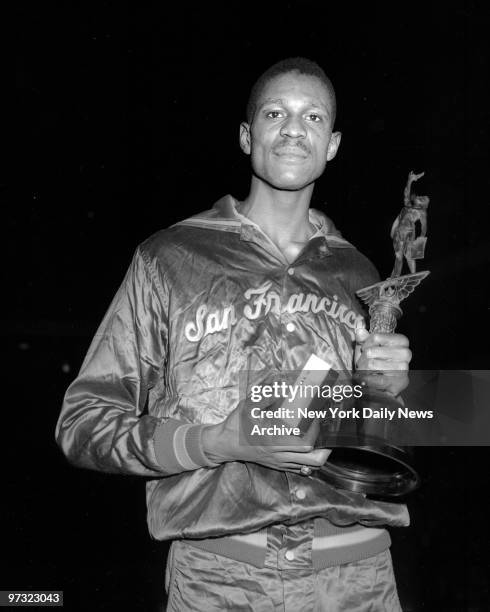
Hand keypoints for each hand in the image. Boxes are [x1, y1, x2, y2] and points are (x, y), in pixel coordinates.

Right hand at [202, 401, 329, 473]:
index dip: (316, 432)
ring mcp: (277, 462)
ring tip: (321, 442)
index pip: (305, 443)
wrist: (223, 444)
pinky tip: (308, 449)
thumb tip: (283, 384)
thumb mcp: (248, 405)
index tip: (316, 419)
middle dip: (325, 448)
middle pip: (312, 459)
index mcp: (273, 440)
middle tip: (327, 434)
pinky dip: (308, 461)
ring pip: (307, 466)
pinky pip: (298, 469)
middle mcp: (278, 454)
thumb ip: (266, 395)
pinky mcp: (275, 466)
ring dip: (318, 455)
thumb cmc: (236, 424)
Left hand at [354, 326, 410, 395]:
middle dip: (361, 360)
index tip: (365, 351)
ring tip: (364, 373)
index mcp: (401, 341)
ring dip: (362, 370)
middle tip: (362, 365)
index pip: (375, 337)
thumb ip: (363, 340)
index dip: (365, 345)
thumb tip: (360, 331)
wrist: (384, 388)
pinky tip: (363, 380)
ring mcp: (403, 368)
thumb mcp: (368, 349)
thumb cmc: (375, 365)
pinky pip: (375, 379)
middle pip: (371, 352)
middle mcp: (406, 353)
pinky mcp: (399, 382)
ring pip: (371, 365)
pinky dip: (365, 380)